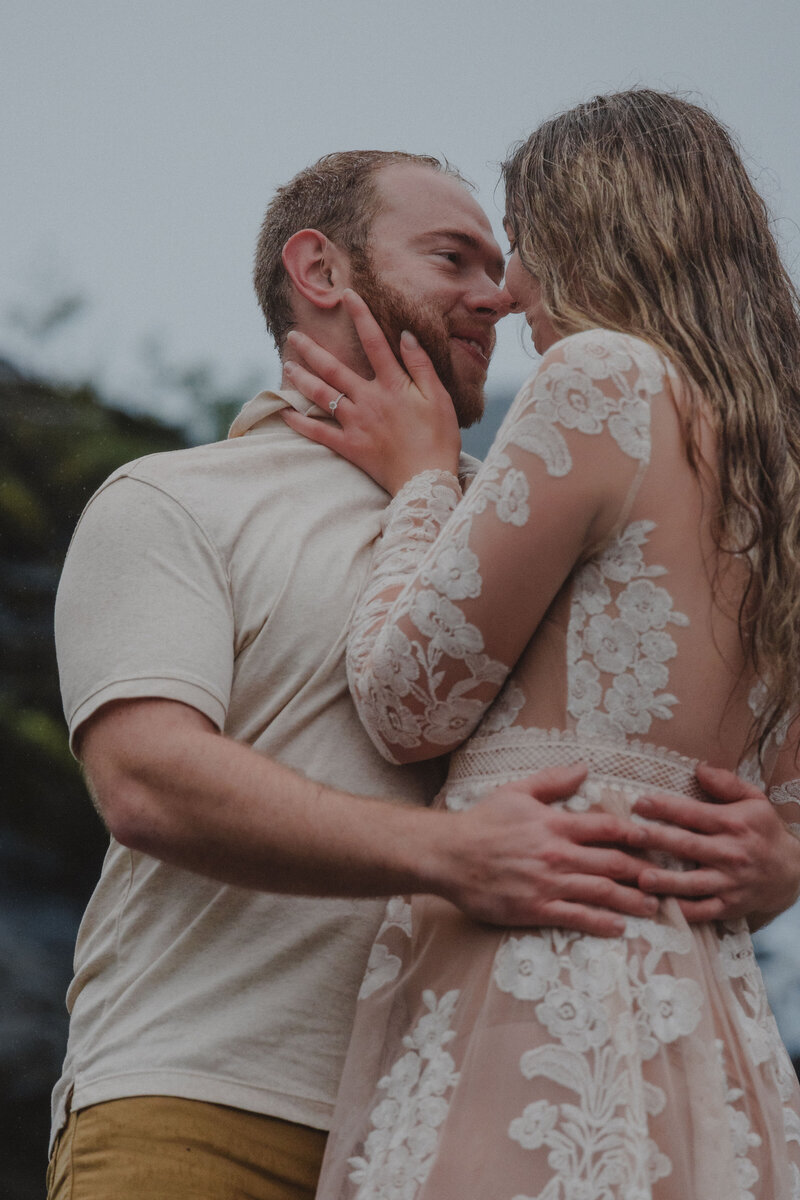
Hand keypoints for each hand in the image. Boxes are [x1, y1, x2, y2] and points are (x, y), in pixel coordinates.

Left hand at [280, 289, 460, 493]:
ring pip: (322, 396)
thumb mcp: (439, 398)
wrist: (427, 480)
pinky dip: (301, 423)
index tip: (347, 295)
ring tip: (287, 365)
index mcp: (393, 385)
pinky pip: (319, 433)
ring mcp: (356, 423)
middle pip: (334, 368)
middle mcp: (369, 400)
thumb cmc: (439, 438)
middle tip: (292, 335)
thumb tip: (405, 336)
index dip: (361, 316)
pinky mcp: (349, 447)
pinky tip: (286, 412)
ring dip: (302, 379)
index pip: (374, 342)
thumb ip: (420, 365)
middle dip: (312, 349)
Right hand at [442, 764, 657, 935]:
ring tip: (653, 907)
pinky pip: (577, 917)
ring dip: (632, 901)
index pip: (608, 827)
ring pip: (602, 892)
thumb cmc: (481, 822)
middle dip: (645, 872)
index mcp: (555, 824)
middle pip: (614, 863)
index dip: (637, 834)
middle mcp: (558, 854)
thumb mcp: (516, 792)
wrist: (448, 855)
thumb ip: (553, 781)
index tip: (657, 840)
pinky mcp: (536, 909)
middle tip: (667, 880)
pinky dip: (602, 923)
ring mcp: (549, 883)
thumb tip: (585, 767)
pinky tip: (619, 927)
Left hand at [632, 762, 799, 925]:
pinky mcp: (729, 906)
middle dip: (658, 840)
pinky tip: (660, 907)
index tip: (639, 803)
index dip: (665, 807)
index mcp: (733, 824)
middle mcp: (731, 853)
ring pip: (693, 883)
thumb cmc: (763, 831)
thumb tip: (699, 768)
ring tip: (642, 878)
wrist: (791, 872)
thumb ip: (727, 783)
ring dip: (667, 881)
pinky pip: (703, 911)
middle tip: (630, 835)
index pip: (694, 814)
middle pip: (688, 846)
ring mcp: (730, 883)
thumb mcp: (754, 800)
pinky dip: (682, 911)